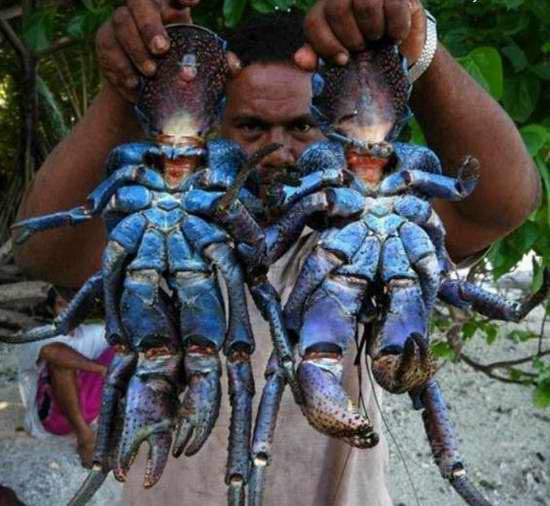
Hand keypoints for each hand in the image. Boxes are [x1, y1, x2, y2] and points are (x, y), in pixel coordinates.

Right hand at [95, 0, 194, 101]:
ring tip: (151, 72)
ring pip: (122, 23)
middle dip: (150, 25)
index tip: (194, 2)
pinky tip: (134, 83)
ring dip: (137, 50)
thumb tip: (187, 74)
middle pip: (139, 2)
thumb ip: (186, 65)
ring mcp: (121, 21)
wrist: (142, 88)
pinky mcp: (105, 39)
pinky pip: (109, 47)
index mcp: (168, 9)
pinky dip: (122, 67)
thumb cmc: (170, 71)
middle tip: (161, 49)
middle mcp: (142, 9)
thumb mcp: (181, 66)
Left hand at [294, 0, 426, 69]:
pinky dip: (396, 28)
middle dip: (351, 37)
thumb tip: (300, 60)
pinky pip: (394, 7)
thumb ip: (317, 58)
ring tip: (378, 38)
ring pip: (366, 4)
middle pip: (338, 8)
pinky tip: (396, 35)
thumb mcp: (340, 59)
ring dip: (373, 30)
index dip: (326, 44)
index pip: (314, 21)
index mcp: (326, 11)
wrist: (401, 49)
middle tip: (362, 47)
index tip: (343, 60)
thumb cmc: (365, 55)